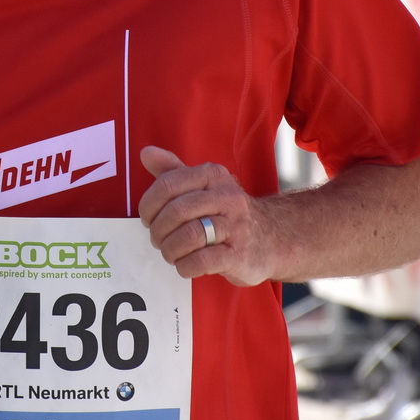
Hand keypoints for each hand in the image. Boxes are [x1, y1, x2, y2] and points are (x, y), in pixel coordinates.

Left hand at [137, 146, 279, 286]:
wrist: (272, 238)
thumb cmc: (226, 213)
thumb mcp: (203, 186)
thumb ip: (172, 171)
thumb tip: (146, 153)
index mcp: (213, 176)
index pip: (167, 185)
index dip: (148, 206)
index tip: (148, 219)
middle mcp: (227, 197)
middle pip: (176, 212)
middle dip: (158, 231)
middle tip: (158, 240)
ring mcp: (236, 227)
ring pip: (188, 236)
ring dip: (170, 250)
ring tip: (171, 253)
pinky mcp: (239, 255)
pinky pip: (202, 261)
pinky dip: (185, 266)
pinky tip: (185, 265)